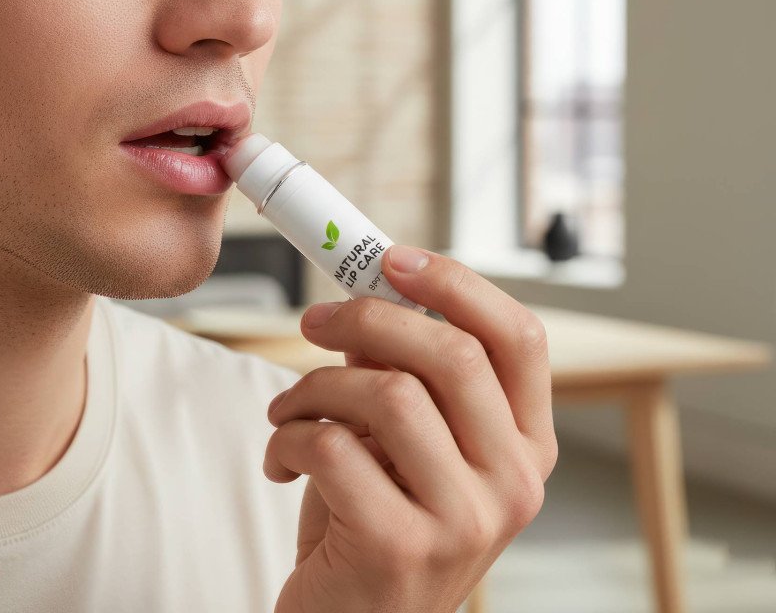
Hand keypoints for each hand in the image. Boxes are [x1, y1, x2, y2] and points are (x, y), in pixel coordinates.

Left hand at [264, 245, 557, 612]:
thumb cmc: (373, 521)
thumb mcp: (400, 440)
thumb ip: (397, 369)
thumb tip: (367, 293)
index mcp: (525, 445)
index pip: (520, 337)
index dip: (457, 284)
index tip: (393, 259)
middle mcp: (514, 483)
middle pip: (453, 354)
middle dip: (366, 317)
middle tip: (314, 320)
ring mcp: (466, 521)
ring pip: (387, 393)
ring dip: (314, 386)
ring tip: (287, 409)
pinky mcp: (401, 548)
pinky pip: (330, 445)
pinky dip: (286, 436)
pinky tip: (281, 460)